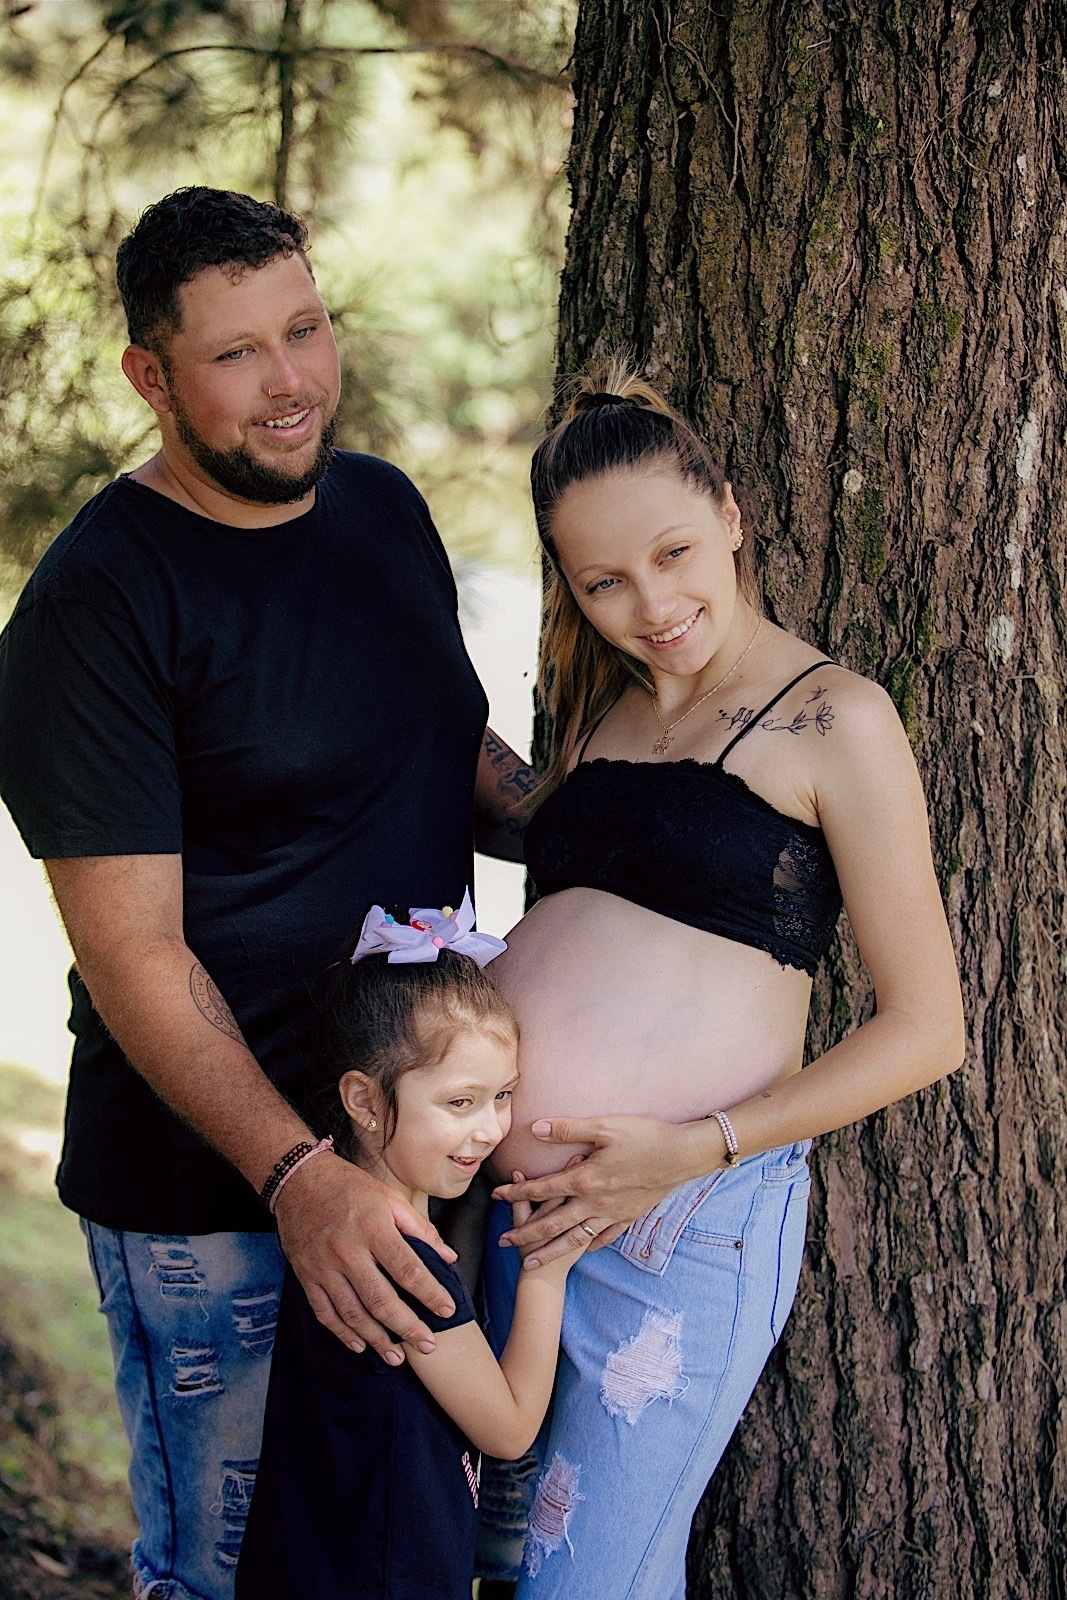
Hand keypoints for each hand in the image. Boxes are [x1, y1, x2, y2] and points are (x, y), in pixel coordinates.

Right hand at [274, 1151, 458, 1362]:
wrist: (298, 1181)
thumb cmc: (350, 1187)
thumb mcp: (390, 1198)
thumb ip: (420, 1229)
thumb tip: (448, 1258)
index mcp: (373, 1228)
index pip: (408, 1270)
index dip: (430, 1294)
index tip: (447, 1310)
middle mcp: (347, 1251)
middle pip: (381, 1300)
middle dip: (408, 1327)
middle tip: (428, 1345)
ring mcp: (324, 1267)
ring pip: (353, 1313)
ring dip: (377, 1339)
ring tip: (397, 1356)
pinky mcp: (307, 1276)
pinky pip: (325, 1313)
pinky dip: (342, 1333)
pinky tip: (360, 1344)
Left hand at [493, 1116, 703, 1267]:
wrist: (683, 1156)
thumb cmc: (644, 1136)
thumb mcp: (604, 1127)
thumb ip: (569, 1129)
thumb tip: (537, 1128)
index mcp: (586, 1179)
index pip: (543, 1189)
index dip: (517, 1193)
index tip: (496, 1197)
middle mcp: (595, 1202)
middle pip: (553, 1223)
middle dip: (525, 1234)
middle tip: (502, 1243)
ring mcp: (612, 1214)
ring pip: (574, 1239)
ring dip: (550, 1251)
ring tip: (531, 1262)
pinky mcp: (629, 1218)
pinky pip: (604, 1238)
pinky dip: (589, 1247)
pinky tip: (582, 1251)